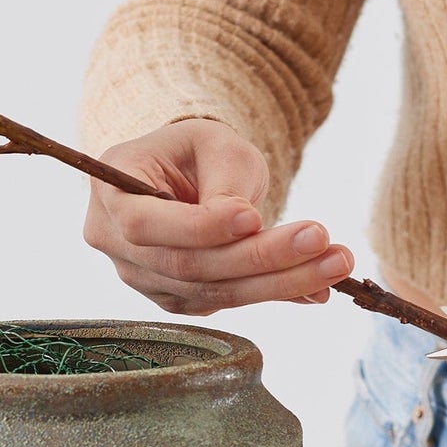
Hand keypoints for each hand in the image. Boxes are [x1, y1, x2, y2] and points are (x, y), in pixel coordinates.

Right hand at [82, 118, 353, 316]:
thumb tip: (253, 231)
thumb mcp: (213, 143)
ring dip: (279, 282)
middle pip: (186, 265)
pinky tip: (318, 283)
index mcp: (110, 190)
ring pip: (211, 292)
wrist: (188, 175)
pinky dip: (274, 292)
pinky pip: (226, 302)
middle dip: (258, 258)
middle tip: (323, 241)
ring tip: (337, 262)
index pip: (144, 224)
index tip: (254, 217)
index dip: (198, 228)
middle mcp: (113, 242)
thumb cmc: (196, 151)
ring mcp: (142, 278)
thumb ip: (226, 182)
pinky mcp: (176, 299)